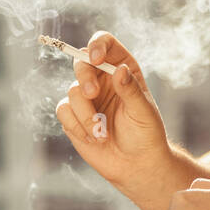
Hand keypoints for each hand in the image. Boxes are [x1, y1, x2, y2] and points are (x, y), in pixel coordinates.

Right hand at [54, 31, 170, 188]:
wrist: (135, 165)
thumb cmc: (146, 135)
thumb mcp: (143, 111)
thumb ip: (130, 90)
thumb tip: (119, 70)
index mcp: (123, 69)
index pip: (105, 44)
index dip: (97, 45)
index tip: (96, 57)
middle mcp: (102, 79)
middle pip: (81, 62)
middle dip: (85, 77)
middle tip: (92, 93)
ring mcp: (86, 97)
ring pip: (72, 91)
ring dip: (86, 114)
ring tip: (102, 133)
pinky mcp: (73, 116)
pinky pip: (63, 110)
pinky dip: (77, 125)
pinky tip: (93, 138)